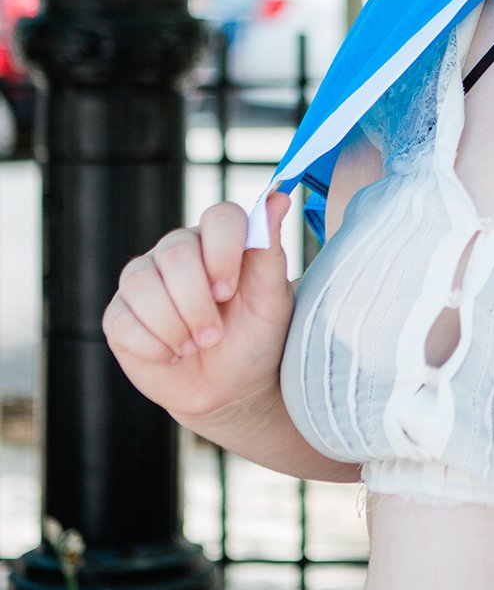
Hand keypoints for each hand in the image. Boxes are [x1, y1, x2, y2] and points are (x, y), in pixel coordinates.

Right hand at [102, 191, 295, 426]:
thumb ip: (270, 251)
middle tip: (215, 335)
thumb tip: (278, 199)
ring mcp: (144, 281)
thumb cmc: (256, 339)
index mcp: (220, 240)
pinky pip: (122, 320)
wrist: (231, 390)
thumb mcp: (272, 302)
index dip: (223, 251)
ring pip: (142, 284)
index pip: (219, 216)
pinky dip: (153, 346)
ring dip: (174, 326)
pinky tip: (172, 355)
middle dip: (196, 303)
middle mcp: (177, 252)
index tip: (229, 291)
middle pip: (175, 254)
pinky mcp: (120, 315)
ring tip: (196, 347)